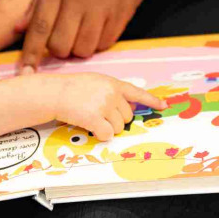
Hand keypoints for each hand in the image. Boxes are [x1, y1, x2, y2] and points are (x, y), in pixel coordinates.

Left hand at [19, 0, 153, 71]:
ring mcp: (100, 8)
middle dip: (59, 50)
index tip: (25, 72)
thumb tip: (17, 29)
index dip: (30, 54)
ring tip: (82, 33)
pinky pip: (104, 45)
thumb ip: (37, 3)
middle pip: (59, 45)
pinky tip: (98, 27)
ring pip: (82, 50)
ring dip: (79, 49)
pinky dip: (98, 43)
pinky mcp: (120, 16)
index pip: (39, 28)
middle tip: (63, 38)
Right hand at [51, 73, 166, 140]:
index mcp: (113, 83)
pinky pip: (107, 134)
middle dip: (117, 120)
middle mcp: (112, 93)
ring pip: (118, 127)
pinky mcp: (95, 118)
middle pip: (127, 116)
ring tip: (92, 119)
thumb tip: (128, 106)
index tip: (163, 106)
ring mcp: (104, 105)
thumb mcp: (96, 82)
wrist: (54, 93)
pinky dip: (101, 135)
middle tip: (100, 115)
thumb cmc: (72, 89)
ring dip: (108, 128)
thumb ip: (112, 91)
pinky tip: (91, 128)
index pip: (137, 92)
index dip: (151, 100)